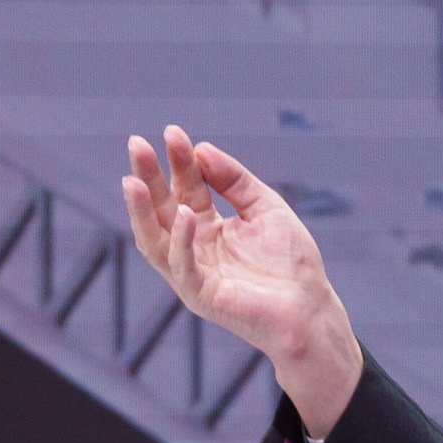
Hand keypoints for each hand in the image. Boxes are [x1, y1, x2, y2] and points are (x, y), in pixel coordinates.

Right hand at [120, 125, 365, 434]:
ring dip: (142, 210)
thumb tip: (202, 148)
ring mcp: (192, 272)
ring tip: (132, 180)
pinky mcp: (200, 295)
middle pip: (162, 209)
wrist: (310, 309)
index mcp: (208, 227)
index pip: (186, 187)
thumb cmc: (290, 263)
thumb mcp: (264, 207)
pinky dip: (180, 239)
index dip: (178, 161)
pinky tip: (183, 212)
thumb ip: (235, 180)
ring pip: (155, 240)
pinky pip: (183, 265)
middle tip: (136, 145)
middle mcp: (193, 248)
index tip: (172, 133)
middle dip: (148, 178)